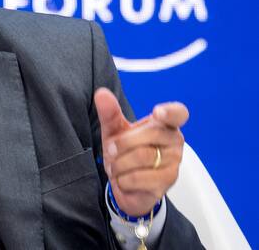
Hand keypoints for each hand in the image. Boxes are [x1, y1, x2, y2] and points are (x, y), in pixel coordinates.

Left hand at [94, 87, 188, 215]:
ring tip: (116, 167)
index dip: (170, 111)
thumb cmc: (125, 152)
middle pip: (151, 134)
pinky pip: (138, 177)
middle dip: (122, 143)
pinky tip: (123, 179)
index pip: (178, 113)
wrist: (127, 184)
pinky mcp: (167, 181)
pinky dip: (122, 179)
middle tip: (111, 150)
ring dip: (119, 163)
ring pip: (142, 156)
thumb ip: (109, 113)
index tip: (157, 113)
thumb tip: (101, 94)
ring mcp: (174, 162)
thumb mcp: (114, 130)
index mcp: (164, 124)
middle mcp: (174, 141)